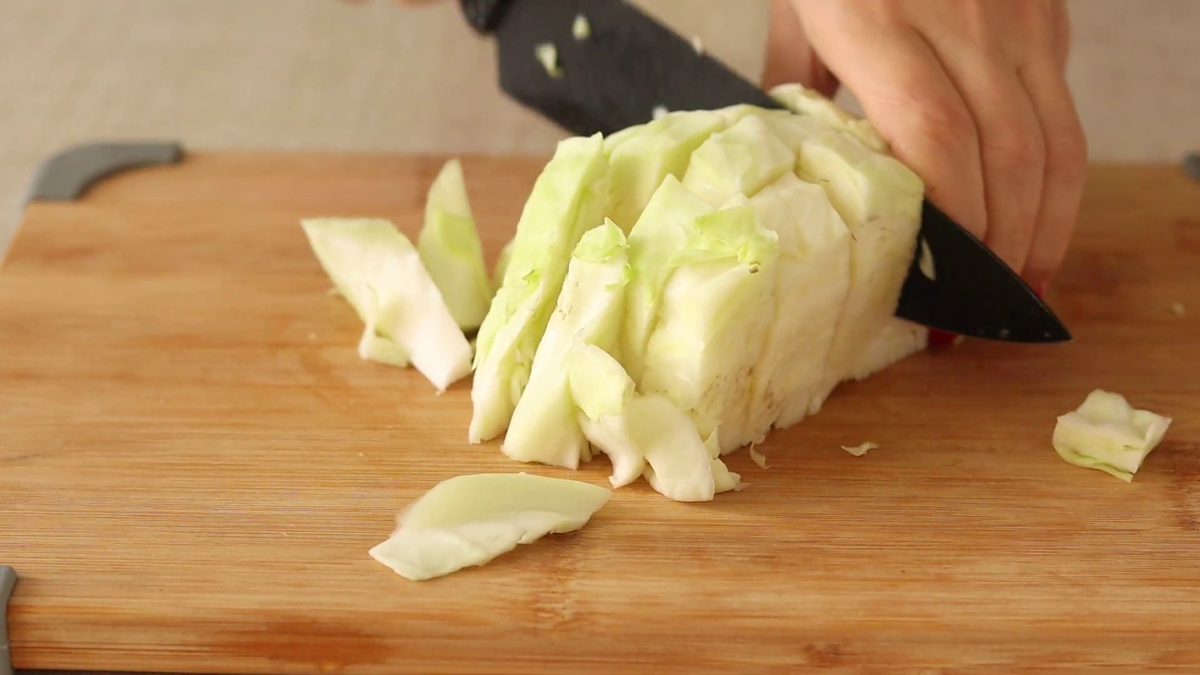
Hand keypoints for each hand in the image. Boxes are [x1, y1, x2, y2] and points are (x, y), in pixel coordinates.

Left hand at [765, 0, 1087, 290]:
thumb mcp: (797, 8)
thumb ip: (801, 84)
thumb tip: (808, 161)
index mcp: (879, 23)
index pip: (933, 137)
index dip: (949, 217)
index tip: (937, 280)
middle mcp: (961, 20)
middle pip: (1005, 152)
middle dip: (1003, 242)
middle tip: (983, 308)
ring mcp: (1014, 16)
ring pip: (1052, 137)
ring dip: (1046, 221)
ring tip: (1027, 279)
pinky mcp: (1046, 12)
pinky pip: (1061, 105)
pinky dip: (1058, 170)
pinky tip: (1039, 211)